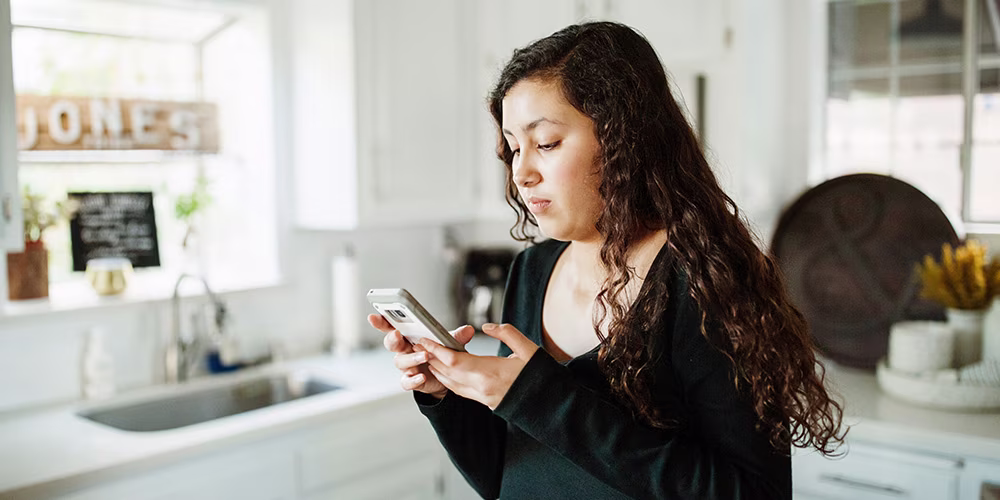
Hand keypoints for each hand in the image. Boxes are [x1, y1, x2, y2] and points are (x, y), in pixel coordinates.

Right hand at [367, 313, 474, 399]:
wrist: (447, 377)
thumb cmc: (442, 354)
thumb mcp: (450, 343)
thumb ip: (456, 337)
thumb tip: (468, 330)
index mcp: (409, 337)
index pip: (392, 327)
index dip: (381, 322)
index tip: (374, 316)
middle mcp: (404, 351)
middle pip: (391, 343)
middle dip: (392, 338)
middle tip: (398, 334)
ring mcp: (406, 367)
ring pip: (400, 362)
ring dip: (411, 358)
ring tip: (424, 356)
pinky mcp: (411, 381)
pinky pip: (407, 381)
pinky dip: (414, 379)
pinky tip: (422, 377)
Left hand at [418, 323, 538, 409]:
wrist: (551, 405)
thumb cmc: (541, 377)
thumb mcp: (528, 349)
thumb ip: (507, 333)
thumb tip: (488, 327)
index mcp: (489, 373)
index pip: (453, 360)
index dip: (436, 349)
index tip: (424, 339)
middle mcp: (481, 387)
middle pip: (446, 372)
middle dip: (430, 358)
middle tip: (419, 344)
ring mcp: (482, 397)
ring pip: (450, 383)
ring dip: (437, 369)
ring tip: (427, 355)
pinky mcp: (485, 402)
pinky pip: (459, 390)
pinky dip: (448, 379)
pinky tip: (445, 371)